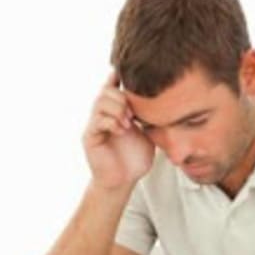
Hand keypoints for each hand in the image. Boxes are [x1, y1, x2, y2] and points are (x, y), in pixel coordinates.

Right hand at [83, 72, 154, 190]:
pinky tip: (122, 130)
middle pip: (106, 91)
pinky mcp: (90, 137)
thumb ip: (149, 117)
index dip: (119, 77)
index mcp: (115, 110)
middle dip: (123, 98)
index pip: (113, 86)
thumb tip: (163, 100)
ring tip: (129, 122)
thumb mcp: (147, 133)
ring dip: (118, 109)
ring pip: (100, 103)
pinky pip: (98, 121)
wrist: (123, 180)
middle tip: (135, 114)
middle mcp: (102, 114)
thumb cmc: (135, 158)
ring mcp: (95, 124)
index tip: (132, 74)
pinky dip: (112, 122)